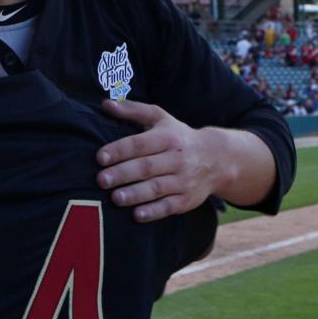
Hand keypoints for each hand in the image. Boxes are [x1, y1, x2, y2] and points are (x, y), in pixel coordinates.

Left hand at [96, 99, 220, 221]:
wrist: (218, 158)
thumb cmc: (178, 136)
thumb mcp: (160, 118)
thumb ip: (133, 110)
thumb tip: (106, 104)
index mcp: (167, 137)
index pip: (140, 143)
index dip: (119, 150)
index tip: (99, 157)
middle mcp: (177, 159)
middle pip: (147, 167)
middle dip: (123, 174)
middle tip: (101, 180)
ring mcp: (184, 180)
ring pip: (157, 188)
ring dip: (135, 194)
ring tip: (115, 198)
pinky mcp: (188, 200)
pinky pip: (170, 207)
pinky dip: (154, 212)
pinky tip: (137, 215)